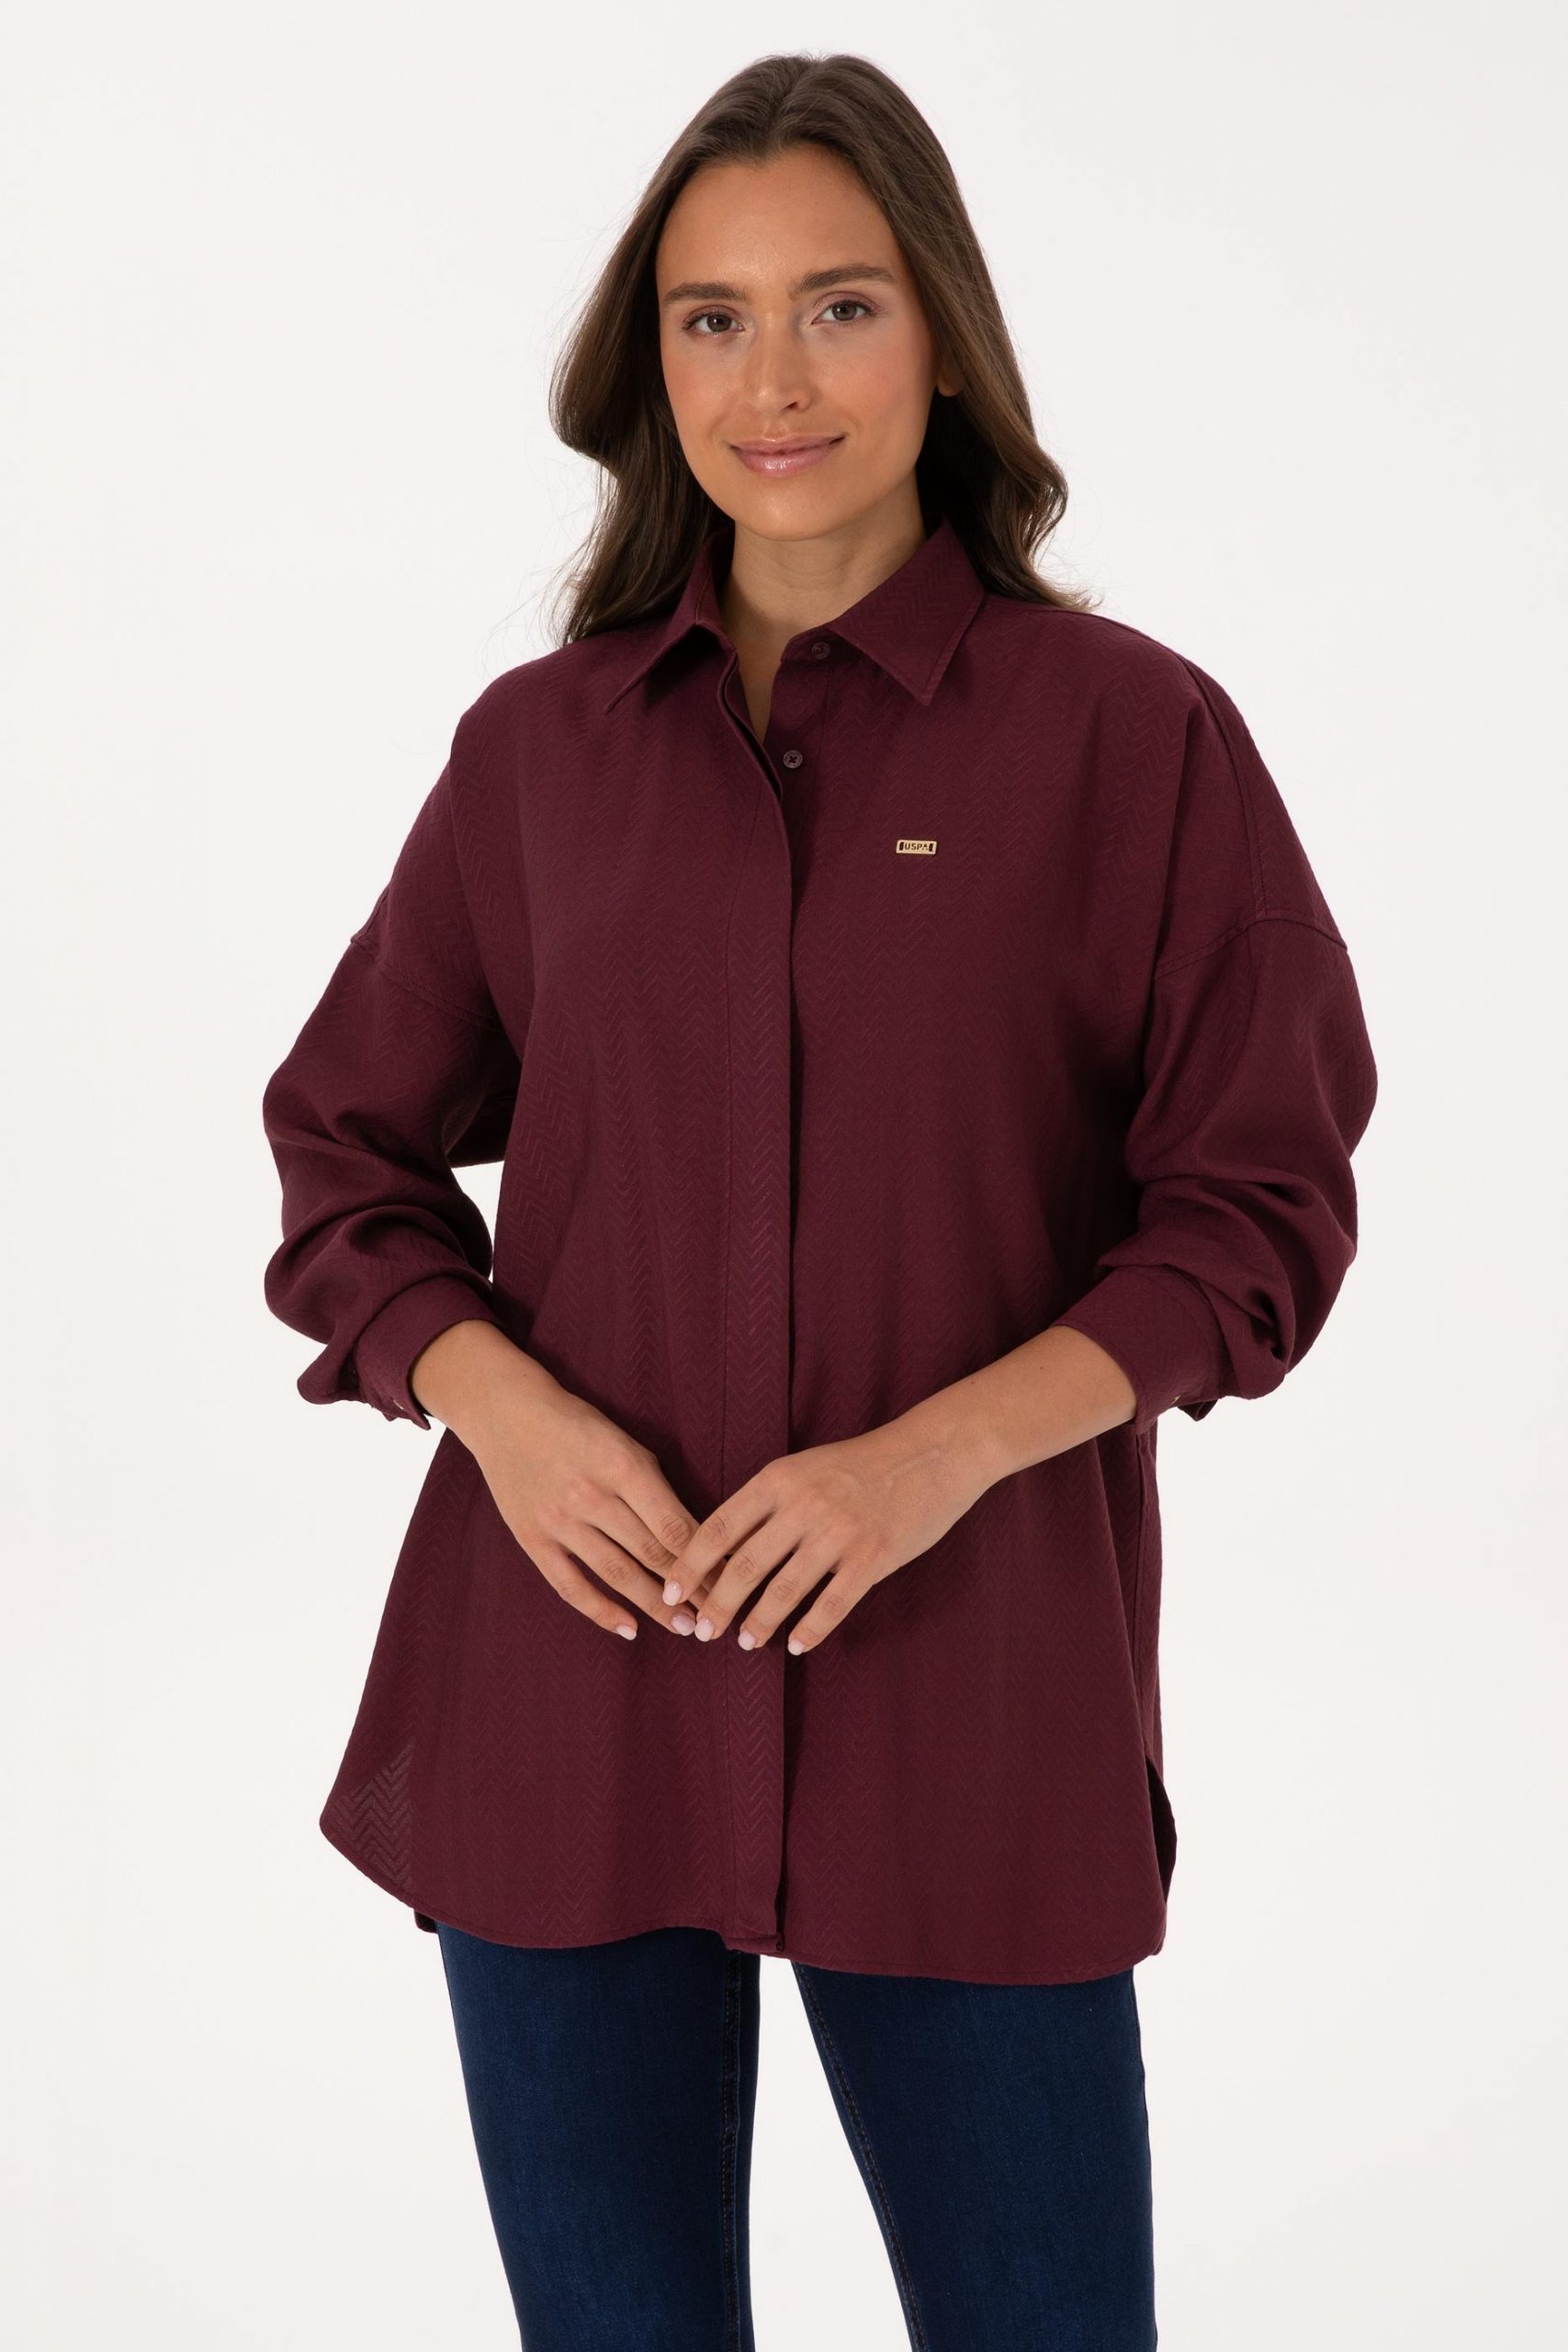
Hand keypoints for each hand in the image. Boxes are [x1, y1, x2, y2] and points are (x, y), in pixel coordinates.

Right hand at [453, 1347, 704, 1643]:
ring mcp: (559, 1520)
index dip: (705, 1559)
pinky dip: (601, 1611)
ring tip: (684, 1628)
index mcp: (622, 1466)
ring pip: (617, 1575)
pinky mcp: (532, 1538)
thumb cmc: (577, 1425)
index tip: (729, 1581)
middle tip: (717, 1614)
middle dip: (690, 1589)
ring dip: (654, 1606)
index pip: (674, 1526)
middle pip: (651, 1554)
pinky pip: (570, 1585)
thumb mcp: (625, 1441)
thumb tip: (692, 1535)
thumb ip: (654, 1486)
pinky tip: (629, 1629)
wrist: (506, 1414)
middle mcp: (591, 1496)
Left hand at [659, 1414, 994, 1654]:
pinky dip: (810, 1630)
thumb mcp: (805, 1467)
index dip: (689, 1564)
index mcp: (778, 1479)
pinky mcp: (872, 1557)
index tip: (671, 1591)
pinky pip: (832, 1604)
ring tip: (745, 1643)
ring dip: (759, 1623)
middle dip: (717, 1604)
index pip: (719, 1528)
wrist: (933, 1452)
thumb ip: (769, 1501)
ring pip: (784, 1591)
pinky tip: (796, 1645)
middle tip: (703, 1631)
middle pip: (743, 1566)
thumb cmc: (864, 1463)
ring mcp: (838, 1533)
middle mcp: (803, 1506)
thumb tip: (725, 1546)